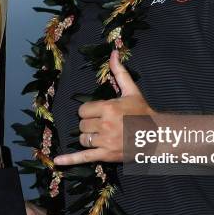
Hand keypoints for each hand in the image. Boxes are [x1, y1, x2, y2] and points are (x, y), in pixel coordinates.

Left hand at [53, 49, 153, 164]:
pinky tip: (57, 161)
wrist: (156, 135)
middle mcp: (105, 125)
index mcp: (108, 108)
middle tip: (102, 124)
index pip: (83, 110)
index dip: (89, 111)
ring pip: (83, 139)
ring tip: (101, 135)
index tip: (98, 112)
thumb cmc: (143, 112)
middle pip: (82, 125)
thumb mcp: (131, 90)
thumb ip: (120, 72)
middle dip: (89, 124)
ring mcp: (105, 141)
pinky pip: (84, 157)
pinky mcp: (106, 155)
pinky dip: (70, 160)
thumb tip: (113, 53)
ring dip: (88, 137)